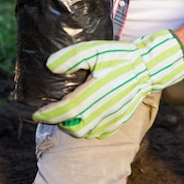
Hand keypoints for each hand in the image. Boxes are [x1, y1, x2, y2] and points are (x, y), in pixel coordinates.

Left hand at [32, 30, 183, 138]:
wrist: (148, 66)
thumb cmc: (120, 56)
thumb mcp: (95, 50)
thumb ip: (72, 57)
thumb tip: (50, 66)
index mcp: (96, 91)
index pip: (66, 110)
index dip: (48, 115)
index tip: (36, 114)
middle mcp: (105, 108)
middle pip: (75, 128)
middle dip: (60, 124)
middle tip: (53, 114)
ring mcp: (114, 116)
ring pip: (88, 133)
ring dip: (74, 128)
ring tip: (68, 116)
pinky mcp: (121, 120)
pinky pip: (101, 133)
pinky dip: (89, 130)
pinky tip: (87, 118)